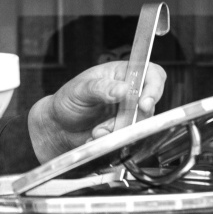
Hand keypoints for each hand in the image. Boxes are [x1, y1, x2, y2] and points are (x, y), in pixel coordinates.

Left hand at [27, 61, 166, 162]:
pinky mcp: (124, 130)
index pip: (151, 73)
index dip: (154, 87)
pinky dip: (113, 140)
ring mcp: (128, 112)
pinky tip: (96, 136)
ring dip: (117, 131)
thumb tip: (122, 89)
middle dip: (132, 118)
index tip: (144, 104)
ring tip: (96, 131)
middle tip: (111, 125)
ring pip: (140, 124)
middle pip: (150, 104)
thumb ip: (100, 88)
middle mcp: (129, 92)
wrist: (58, 127)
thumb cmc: (67, 101)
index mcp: (121, 73)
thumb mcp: (79, 90)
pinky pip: (130, 138)